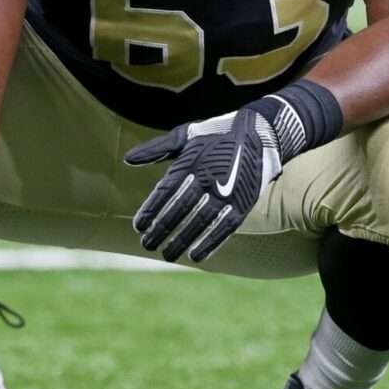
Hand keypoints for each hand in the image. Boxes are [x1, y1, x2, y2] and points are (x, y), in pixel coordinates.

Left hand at [125, 102, 283, 262]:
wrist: (260, 131)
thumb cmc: (216, 133)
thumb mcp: (185, 135)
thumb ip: (157, 149)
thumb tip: (128, 159)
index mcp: (191, 161)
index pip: (166, 191)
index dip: (151, 210)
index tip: (138, 227)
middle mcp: (208, 177)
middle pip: (180, 209)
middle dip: (162, 229)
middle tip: (147, 245)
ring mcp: (227, 191)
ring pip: (200, 221)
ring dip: (182, 240)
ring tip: (167, 255)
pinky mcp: (243, 202)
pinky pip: (225, 227)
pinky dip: (210, 243)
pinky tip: (196, 256)